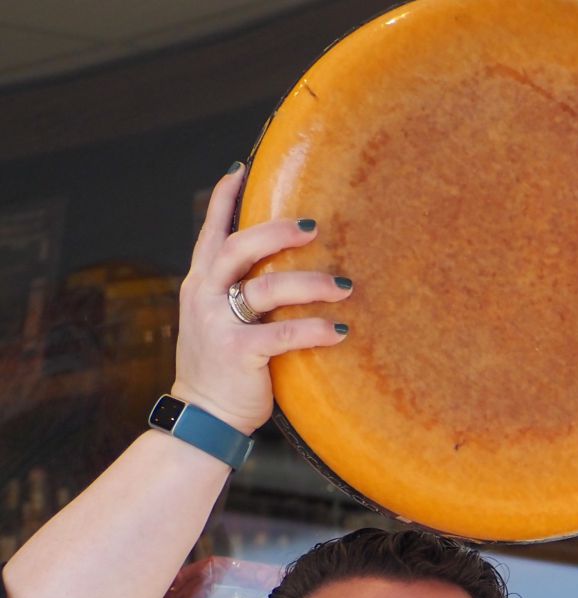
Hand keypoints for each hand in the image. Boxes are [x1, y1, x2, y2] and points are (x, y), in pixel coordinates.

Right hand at [169, 164, 351, 433]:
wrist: (203, 417)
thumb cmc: (224, 370)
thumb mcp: (220, 323)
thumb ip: (239, 296)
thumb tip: (282, 274)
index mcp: (200, 285)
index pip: (210, 233)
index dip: (222, 199)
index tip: (241, 168)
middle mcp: (205, 297)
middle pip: (239, 248)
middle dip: (276, 232)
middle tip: (315, 227)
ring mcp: (219, 324)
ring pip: (266, 288)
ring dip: (310, 284)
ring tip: (345, 288)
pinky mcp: (238, 353)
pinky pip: (283, 333)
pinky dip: (315, 330)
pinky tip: (341, 331)